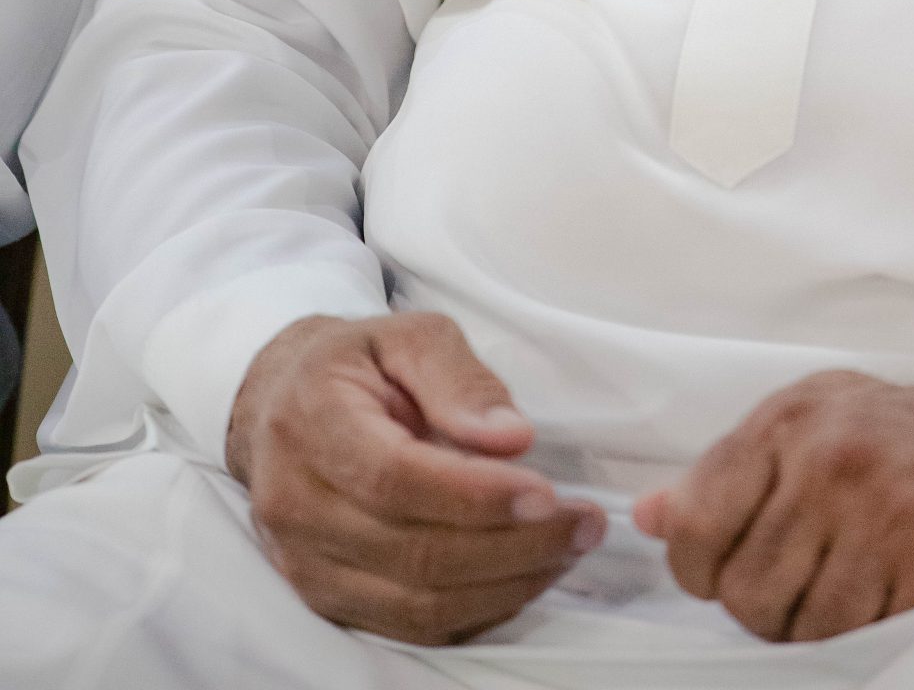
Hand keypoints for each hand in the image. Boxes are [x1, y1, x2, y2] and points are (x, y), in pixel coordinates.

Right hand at [226, 312, 606, 644]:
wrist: (281, 405)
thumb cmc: (358, 364)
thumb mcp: (409, 335)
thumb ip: (460, 379)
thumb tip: (512, 437)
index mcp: (312, 423)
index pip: (395, 479)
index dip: (476, 495)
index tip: (548, 491)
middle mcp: (296, 504)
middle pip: (411, 552)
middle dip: (511, 546)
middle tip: (583, 524)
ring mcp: (304, 564)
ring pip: (414, 604)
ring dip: (504, 586)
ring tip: (567, 551)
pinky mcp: (325, 600)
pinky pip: (408, 627)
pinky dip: (476, 610)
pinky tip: (525, 576)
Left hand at [630, 309, 913, 643]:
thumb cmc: (907, 434)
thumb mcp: (813, 420)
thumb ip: (729, 470)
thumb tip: (647, 517)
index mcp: (792, 421)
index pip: (695, 527)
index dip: (702, 567)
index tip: (728, 567)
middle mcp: (833, 462)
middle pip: (747, 596)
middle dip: (767, 607)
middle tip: (808, 578)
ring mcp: (888, 515)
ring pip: (803, 631)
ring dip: (819, 627)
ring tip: (853, 581)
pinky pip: (865, 642)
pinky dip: (871, 633)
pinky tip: (891, 591)